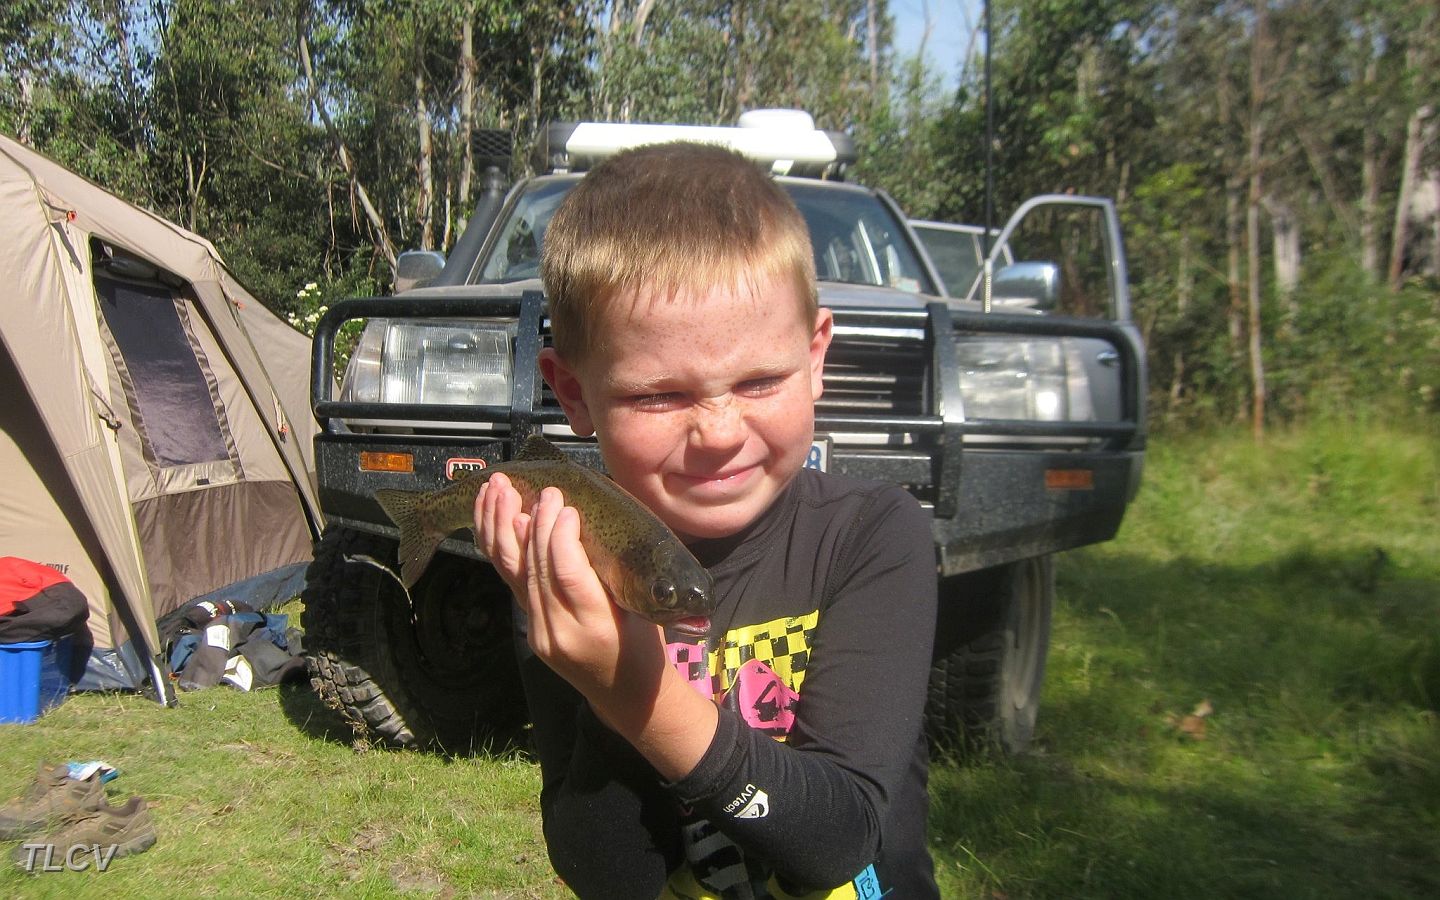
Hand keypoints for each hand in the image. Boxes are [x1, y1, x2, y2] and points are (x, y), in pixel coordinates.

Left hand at [475, 477, 664, 699]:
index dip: (560, 536)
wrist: (626, 694)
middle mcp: (559, 632)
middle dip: (535, 523)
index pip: (568, 574)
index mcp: (596, 626)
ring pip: (512, 572)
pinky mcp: (529, 628)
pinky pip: (509, 580)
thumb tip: (593, 514)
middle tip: (541, 490)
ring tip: (499, 490)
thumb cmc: (644, 647)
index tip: (564, 505)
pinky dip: (499, 545)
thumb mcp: (640, 608)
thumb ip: (614, 570)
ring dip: (501, 526)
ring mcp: (538, 632)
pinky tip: (494, 518)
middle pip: (537, 568)